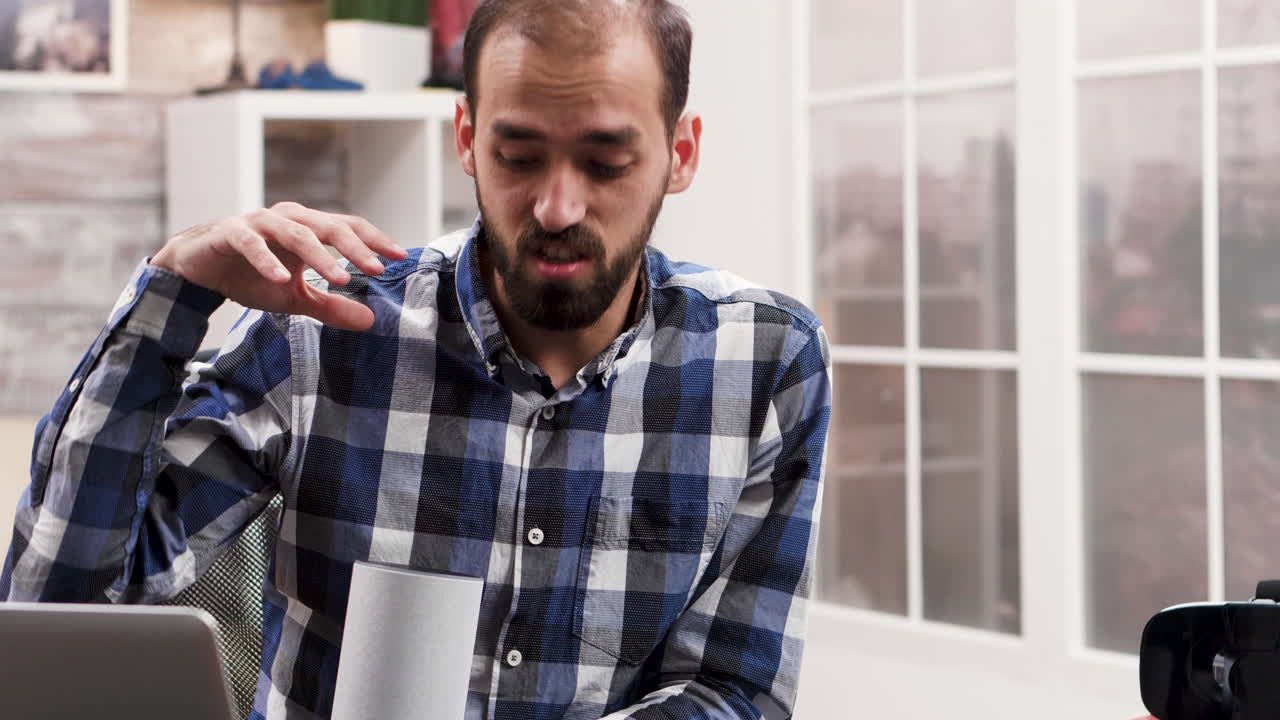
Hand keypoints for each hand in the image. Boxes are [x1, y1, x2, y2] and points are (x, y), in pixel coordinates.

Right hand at [150, 202, 407, 330]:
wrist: (198, 270)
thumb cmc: (251, 277)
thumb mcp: (295, 298)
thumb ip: (331, 306)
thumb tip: (370, 321)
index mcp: (307, 228)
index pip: (348, 228)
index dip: (374, 241)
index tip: (400, 257)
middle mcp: (288, 219)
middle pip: (329, 227)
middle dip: (355, 248)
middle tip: (377, 269)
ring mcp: (259, 223)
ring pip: (296, 232)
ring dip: (319, 256)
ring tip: (340, 278)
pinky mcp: (230, 232)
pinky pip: (252, 243)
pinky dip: (268, 260)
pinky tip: (282, 279)